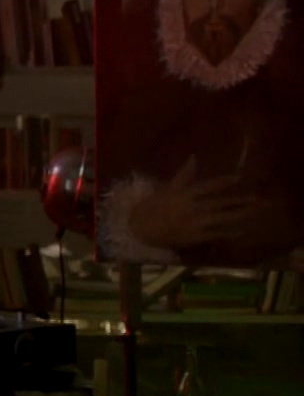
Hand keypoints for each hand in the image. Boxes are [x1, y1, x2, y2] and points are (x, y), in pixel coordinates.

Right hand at [128, 156, 269, 251]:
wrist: (141, 229)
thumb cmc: (153, 207)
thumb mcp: (167, 189)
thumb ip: (183, 175)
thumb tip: (194, 158)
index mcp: (183, 194)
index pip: (207, 186)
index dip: (223, 182)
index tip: (239, 178)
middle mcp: (191, 208)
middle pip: (218, 203)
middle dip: (237, 200)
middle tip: (255, 198)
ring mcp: (194, 223)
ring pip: (220, 218)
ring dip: (237, 215)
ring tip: (252, 211)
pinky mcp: (194, 237)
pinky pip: (214, 234)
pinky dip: (228, 233)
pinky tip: (240, 231)